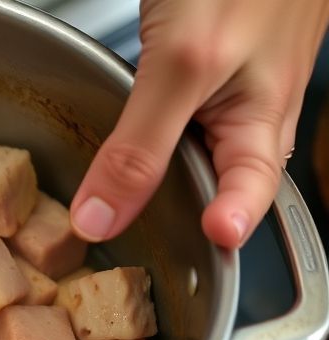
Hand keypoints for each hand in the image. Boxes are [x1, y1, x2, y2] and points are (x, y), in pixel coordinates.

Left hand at [70, 0, 328, 247]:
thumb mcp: (182, 68)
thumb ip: (143, 147)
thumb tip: (104, 218)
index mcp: (261, 123)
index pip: (247, 198)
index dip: (223, 230)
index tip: (195, 255)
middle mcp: (245, 113)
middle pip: (210, 182)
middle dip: (170, 215)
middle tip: (113, 244)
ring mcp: (223, 87)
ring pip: (184, 151)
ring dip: (145, 178)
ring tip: (97, 206)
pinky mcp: (196, 64)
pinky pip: (166, 116)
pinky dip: (136, 136)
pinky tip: (107, 145)